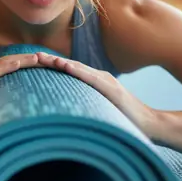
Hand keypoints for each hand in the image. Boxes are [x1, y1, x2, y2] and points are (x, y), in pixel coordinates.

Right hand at [0, 53, 39, 129]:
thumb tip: (0, 111)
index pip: (6, 69)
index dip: (24, 65)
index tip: (42, 65)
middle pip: (8, 63)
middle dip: (28, 60)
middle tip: (49, 58)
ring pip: (2, 64)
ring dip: (22, 60)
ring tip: (40, 58)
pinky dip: (5, 67)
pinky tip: (17, 64)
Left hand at [35, 52, 159, 137]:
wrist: (149, 125)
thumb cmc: (122, 119)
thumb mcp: (98, 109)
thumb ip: (84, 104)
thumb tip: (64, 110)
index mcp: (94, 82)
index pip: (69, 71)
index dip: (52, 65)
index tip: (34, 62)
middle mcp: (99, 77)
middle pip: (70, 66)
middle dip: (51, 60)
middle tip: (32, 55)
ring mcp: (106, 81)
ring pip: (78, 69)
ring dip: (59, 62)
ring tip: (43, 58)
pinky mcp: (112, 89)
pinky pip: (91, 78)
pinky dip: (77, 71)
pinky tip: (65, 66)